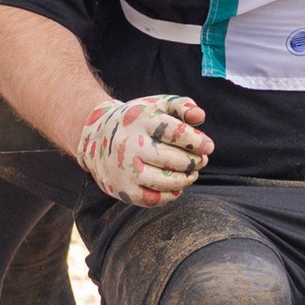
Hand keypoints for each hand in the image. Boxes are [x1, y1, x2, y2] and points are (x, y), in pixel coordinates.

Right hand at [78, 93, 211, 206]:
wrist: (96, 137)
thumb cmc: (137, 120)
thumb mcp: (156, 105)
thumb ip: (182, 106)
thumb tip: (200, 117)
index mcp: (141, 120)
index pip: (175, 132)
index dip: (197, 141)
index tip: (208, 146)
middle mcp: (131, 144)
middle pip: (173, 159)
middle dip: (194, 162)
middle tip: (201, 160)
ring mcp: (126, 168)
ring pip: (164, 181)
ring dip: (186, 179)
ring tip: (192, 173)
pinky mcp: (123, 189)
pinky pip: (153, 199)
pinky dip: (170, 195)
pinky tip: (176, 186)